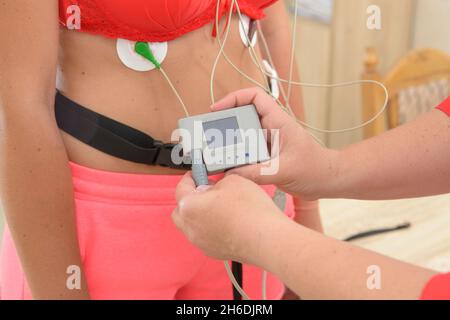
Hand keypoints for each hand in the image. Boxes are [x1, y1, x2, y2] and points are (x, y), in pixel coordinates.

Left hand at [172, 173, 286, 264]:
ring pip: (192, 226)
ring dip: (200, 215)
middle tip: (208, 190)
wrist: (267, 239)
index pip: (181, 188)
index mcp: (189, 207)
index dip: (191, 177)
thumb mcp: (233, 180)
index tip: (198, 173)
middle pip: (181, 210)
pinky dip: (211, 228)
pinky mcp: (214, 252)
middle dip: (191, 199)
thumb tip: (215, 188)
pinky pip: (205, 236)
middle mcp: (190, 228)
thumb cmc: (250, 209)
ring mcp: (201, 243)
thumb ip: (217, 182)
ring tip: (220, 207)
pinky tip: (228, 222)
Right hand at [212, 88, 338, 199]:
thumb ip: (257, 172)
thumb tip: (231, 172)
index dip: (233, 98)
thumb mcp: (284, 171)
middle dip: (224, 125)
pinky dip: (235, 158)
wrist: (327, 181)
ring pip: (242, 137)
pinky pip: (245, 152)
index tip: (217, 109)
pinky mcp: (266, 156)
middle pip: (242, 118)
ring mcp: (267, 142)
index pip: (254, 97)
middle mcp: (271, 129)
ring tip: (215, 153)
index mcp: (278, 122)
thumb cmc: (315, 169)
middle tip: (209, 136)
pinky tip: (228, 168)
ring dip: (228, 144)